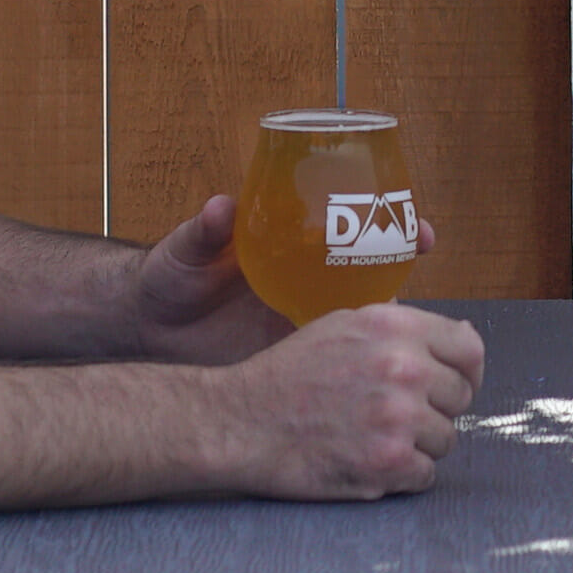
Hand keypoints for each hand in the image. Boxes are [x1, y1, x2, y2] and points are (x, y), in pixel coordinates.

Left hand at [114, 193, 443, 366]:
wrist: (150, 333)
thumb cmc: (168, 281)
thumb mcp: (186, 252)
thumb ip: (203, 231)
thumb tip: (220, 207)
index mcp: (286, 244)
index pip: (348, 224)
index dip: (388, 220)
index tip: (416, 222)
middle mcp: (303, 275)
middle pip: (369, 262)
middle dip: (404, 253)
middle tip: (423, 246)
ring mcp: (302, 314)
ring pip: (362, 312)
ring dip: (396, 312)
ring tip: (422, 312)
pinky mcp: (293, 352)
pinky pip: (336, 353)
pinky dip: (360, 357)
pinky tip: (384, 366)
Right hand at [209, 304, 487, 499]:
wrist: (242, 422)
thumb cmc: (289, 374)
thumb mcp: (344, 325)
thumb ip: (403, 329)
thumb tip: (464, 336)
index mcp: (396, 328)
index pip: (470, 349)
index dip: (466, 370)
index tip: (453, 383)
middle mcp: (404, 368)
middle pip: (461, 398)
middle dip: (436, 409)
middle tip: (397, 414)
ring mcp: (398, 418)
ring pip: (446, 440)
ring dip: (418, 444)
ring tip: (376, 437)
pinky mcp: (387, 464)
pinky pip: (426, 475)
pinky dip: (404, 474)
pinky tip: (371, 460)